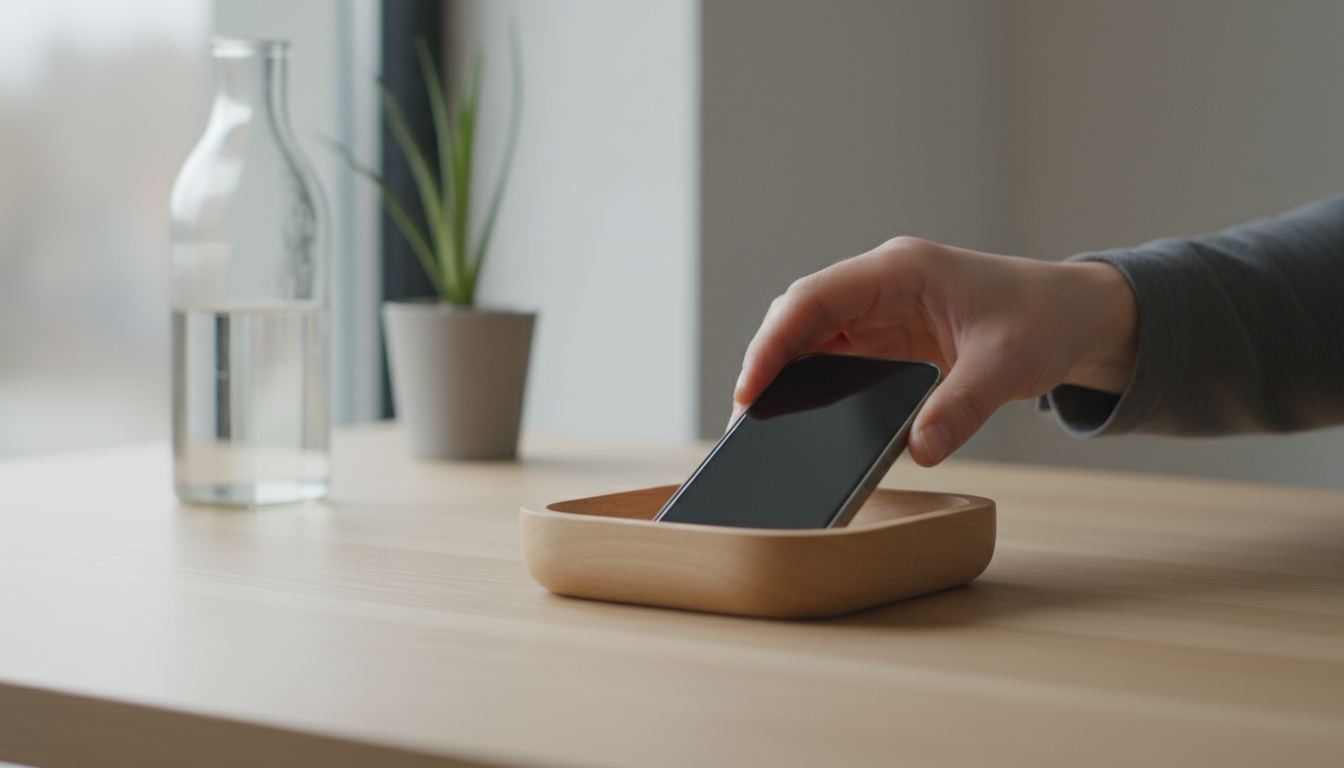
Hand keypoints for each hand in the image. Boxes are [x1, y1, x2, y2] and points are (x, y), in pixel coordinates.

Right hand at [732, 237, 1137, 465]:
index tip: (751, 386)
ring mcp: (881, 308)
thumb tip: (920, 450)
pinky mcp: (887, 334)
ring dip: (784, 370)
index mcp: (902, 270)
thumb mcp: (1009, 365)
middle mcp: (882, 283)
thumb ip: (963, 407)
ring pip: (810, 333)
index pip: (816, 297)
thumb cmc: (1043, 320)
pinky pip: (833, 352)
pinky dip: (809, 379)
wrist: (1073, 313)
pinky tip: (798, 411)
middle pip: (801, 314)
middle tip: (746, 414)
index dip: (774, 340)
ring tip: (760, 419)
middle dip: (767, 358)